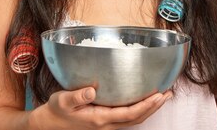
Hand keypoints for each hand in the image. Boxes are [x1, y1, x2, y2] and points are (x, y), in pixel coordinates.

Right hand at [31, 87, 171, 129]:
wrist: (47, 125)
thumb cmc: (56, 111)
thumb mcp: (62, 101)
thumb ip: (76, 96)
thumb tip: (91, 90)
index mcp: (99, 119)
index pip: (130, 114)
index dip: (147, 105)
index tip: (159, 94)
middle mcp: (107, 125)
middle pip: (137, 118)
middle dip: (155, 107)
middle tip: (168, 93)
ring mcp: (107, 125)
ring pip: (134, 120)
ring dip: (150, 109)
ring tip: (163, 96)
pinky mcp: (105, 122)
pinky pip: (128, 118)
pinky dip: (140, 110)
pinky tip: (145, 100)